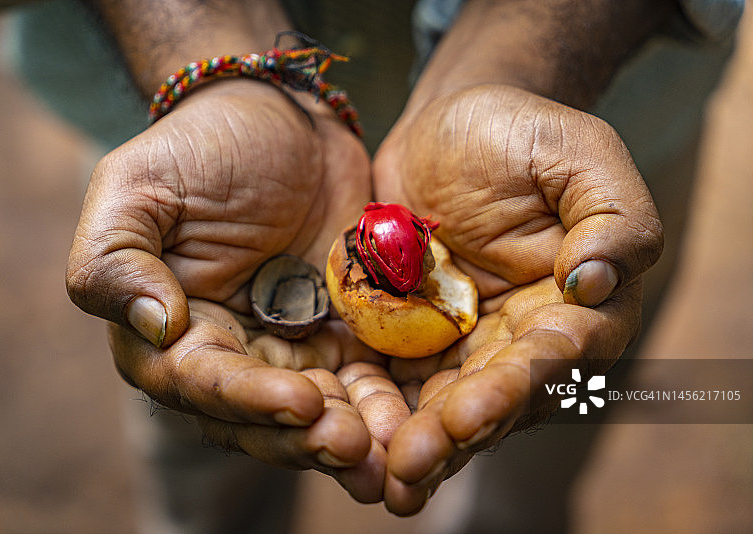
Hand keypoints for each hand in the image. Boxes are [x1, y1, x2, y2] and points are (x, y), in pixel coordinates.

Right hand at [66, 79, 401, 500]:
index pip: (201, 384)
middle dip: (305, 437)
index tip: (302, 402)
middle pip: (261, 418)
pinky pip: (363, 380)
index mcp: (172, 332)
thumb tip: (156, 327)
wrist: (283, 120)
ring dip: (351, 436)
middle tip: (353, 447)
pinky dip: (384, 404)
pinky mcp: (342, 335)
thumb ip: (115, 258)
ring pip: (316, 413)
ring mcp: (289, 349)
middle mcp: (229, 354)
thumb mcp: (138, 185)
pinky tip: (411, 420)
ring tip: (390, 452)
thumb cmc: (202, 147)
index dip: (248, 400)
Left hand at [371, 84, 662, 513]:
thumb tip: (595, 283)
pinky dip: (377, 408)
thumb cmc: (520, 133)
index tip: (469, 411)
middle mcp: (523, 337)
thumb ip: (611, 217)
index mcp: (575, 306)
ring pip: (443, 401)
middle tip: (410, 466)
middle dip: (452, 433)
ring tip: (382, 475)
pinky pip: (396, 377)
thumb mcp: (578, 155)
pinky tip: (351, 435)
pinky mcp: (413, 334)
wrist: (447, 126)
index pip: (550, 355)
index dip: (512, 387)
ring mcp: (465, 341)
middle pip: (492, 396)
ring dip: (414, 440)